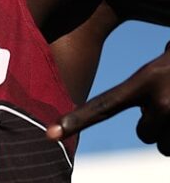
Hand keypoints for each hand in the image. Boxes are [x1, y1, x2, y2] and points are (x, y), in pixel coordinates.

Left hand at [46, 43, 169, 154]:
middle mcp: (160, 104)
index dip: (78, 120)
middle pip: (143, 134)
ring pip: (163, 145)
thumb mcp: (158, 64)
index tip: (51, 134)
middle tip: (166, 99)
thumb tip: (135, 103)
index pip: (104, 105)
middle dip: (152, 123)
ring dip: (169, 130)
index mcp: (144, 81)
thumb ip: (141, 83)